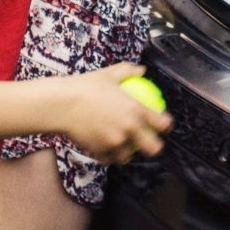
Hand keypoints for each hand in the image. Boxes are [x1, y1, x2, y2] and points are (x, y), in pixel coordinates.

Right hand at [45, 67, 170, 163]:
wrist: (63, 104)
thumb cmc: (86, 86)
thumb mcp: (110, 74)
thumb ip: (129, 71)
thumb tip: (141, 70)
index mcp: (136, 110)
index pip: (162, 123)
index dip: (166, 125)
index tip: (163, 125)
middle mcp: (129, 129)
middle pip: (153, 148)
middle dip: (154, 147)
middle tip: (148, 143)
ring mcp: (115, 142)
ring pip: (128, 156)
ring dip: (127, 152)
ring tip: (123, 147)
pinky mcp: (101, 152)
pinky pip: (109, 159)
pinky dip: (108, 156)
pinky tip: (106, 151)